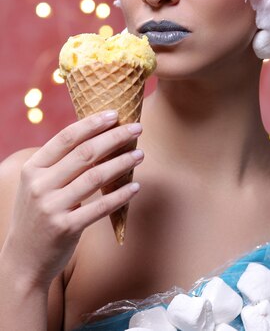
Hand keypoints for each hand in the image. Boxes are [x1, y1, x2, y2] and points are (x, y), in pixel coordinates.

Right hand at [2, 110, 142, 288]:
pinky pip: (100, 207)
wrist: (23, 261)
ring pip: (95, 177)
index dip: (92, 124)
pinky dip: (120, 195)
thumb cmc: (38, 215)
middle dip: (114, 137)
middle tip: (136, 129)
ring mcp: (52, 207)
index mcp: (33, 168)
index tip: (115, 114)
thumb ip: (59, 164)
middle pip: (84, 153)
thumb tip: (97, 136)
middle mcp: (40, 185)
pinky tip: (135, 186)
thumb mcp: (38, 185)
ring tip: (140, 155)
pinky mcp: (66, 228)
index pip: (66, 137)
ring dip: (122, 163)